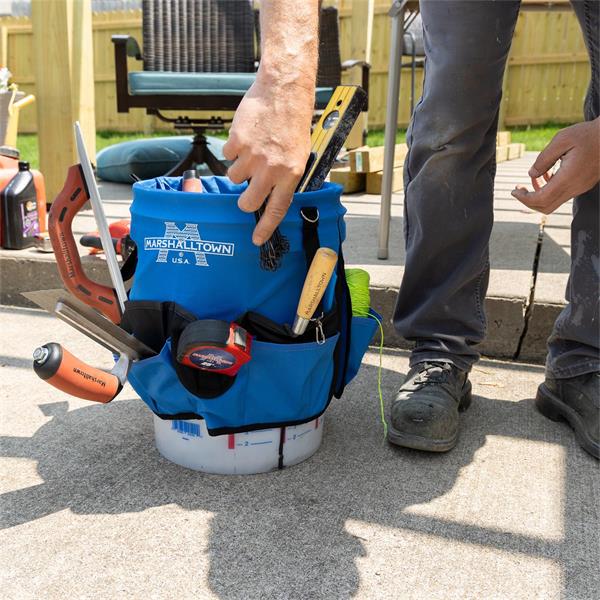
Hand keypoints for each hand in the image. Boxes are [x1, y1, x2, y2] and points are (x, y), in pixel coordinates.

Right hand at [223, 74, 313, 245]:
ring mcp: (252, 156)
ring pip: (234, 177)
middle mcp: (271, 169)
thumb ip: (287, 177)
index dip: (265, 228)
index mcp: (290, 174)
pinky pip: (228, 155)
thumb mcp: (300, 155)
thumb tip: (275, 196)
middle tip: (247, 191)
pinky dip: (234, 149)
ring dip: (239, 169)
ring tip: (252, 152)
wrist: (283, 92)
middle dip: (244, 201)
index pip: (276, 210)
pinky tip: (247, 137)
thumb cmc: (293, 122)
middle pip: (247, 201)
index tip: (257, 239)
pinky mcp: (237, 142)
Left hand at [511, 118, 599, 213]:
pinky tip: (546, 176)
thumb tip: (531, 173)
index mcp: (568, 178)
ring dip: (539, 196)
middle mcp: (575, 187)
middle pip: (546, 207)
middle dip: (528, 201)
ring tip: (531, 181)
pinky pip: (563, 195)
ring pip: (554, 203)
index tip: (514, 191)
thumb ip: (544, 159)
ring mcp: (580, 188)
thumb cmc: (589, 134)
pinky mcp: (583, 185)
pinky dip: (550, 191)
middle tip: (518, 190)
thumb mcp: (562, 140)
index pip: (541, 199)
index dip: (524, 199)